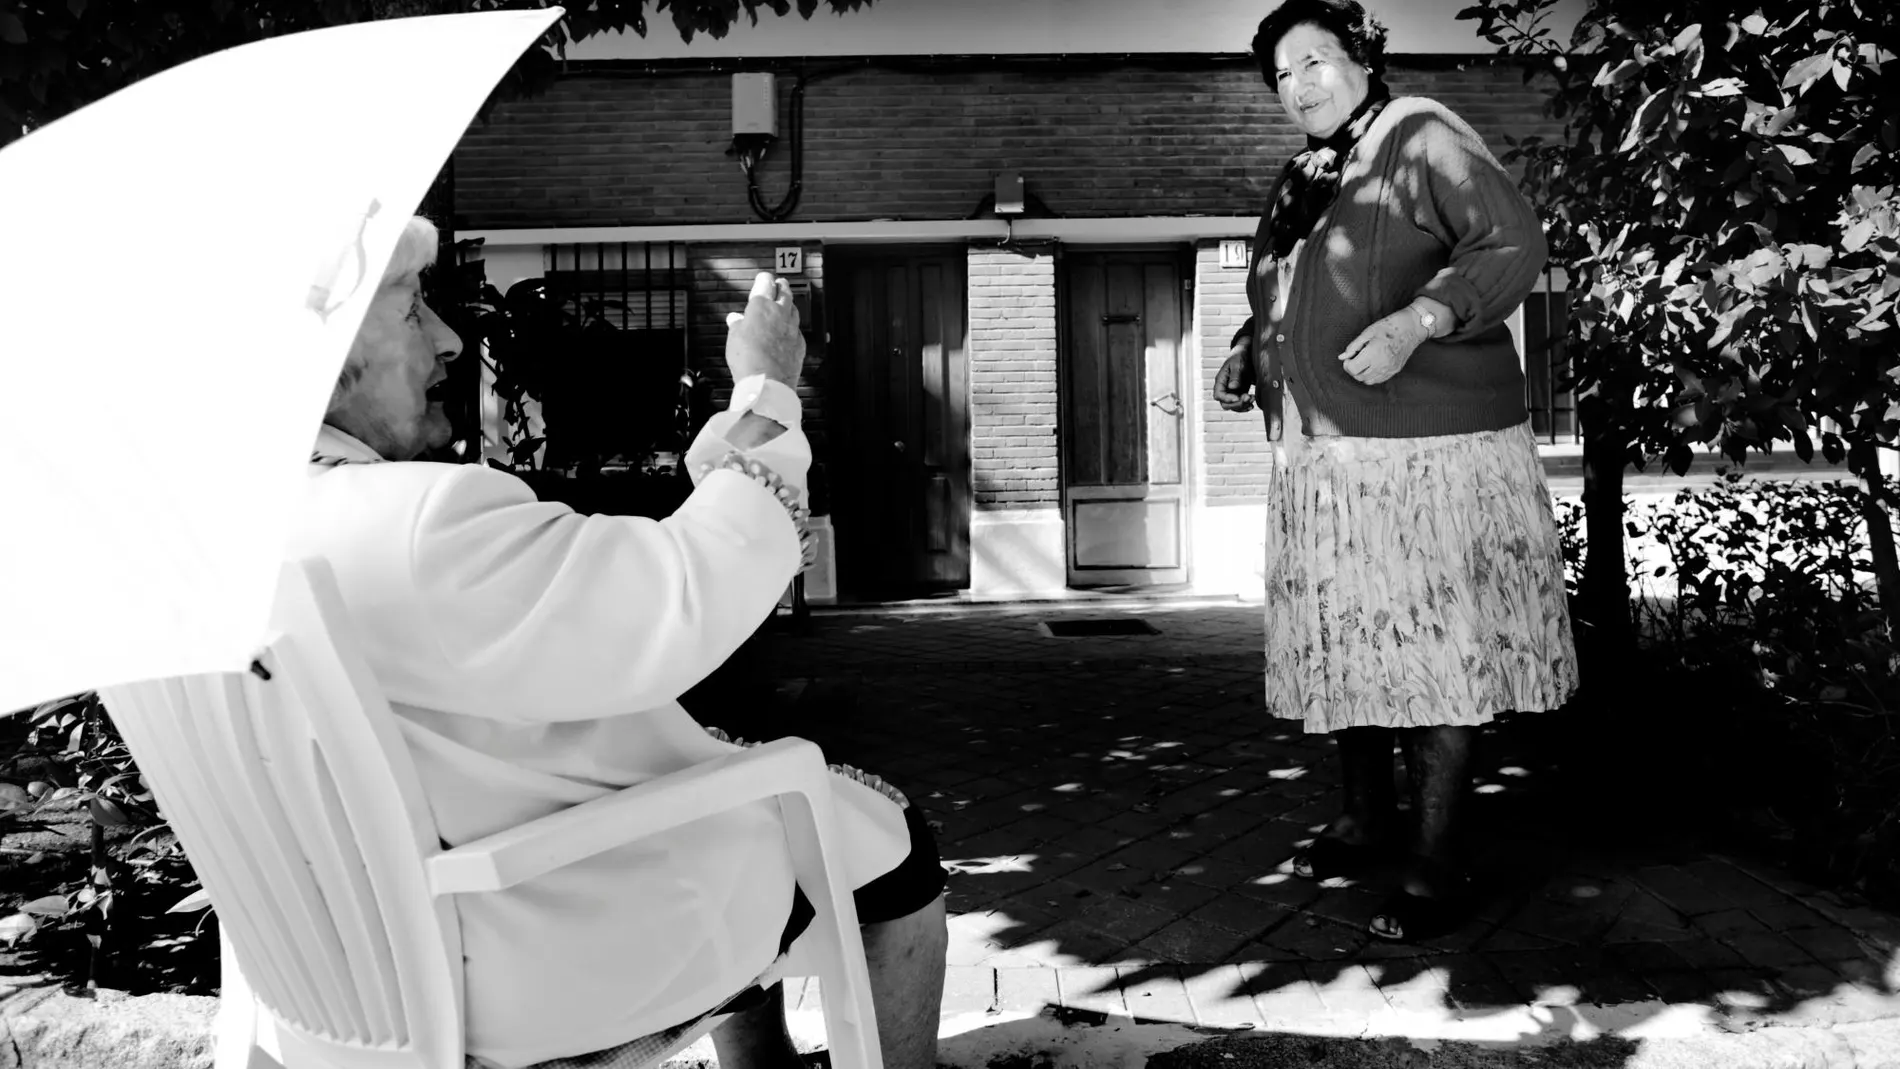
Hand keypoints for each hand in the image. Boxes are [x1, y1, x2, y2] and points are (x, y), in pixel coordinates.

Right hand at [725, 271, 804, 387]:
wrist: (767, 383)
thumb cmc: (748, 360)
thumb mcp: (733, 338)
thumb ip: (737, 325)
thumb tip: (735, 319)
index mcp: (761, 306)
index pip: (765, 283)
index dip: (764, 279)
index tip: (763, 278)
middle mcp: (780, 313)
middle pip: (785, 292)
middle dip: (781, 286)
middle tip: (779, 284)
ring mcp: (792, 328)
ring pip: (794, 309)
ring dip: (789, 304)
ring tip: (785, 304)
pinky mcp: (800, 343)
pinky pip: (797, 330)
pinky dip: (792, 327)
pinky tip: (789, 330)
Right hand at [1212, 339, 1255, 412]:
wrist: (1245, 355)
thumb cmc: (1239, 357)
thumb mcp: (1237, 364)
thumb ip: (1235, 376)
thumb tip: (1232, 387)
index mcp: (1220, 380)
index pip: (1218, 395)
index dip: (1227, 399)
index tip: (1238, 397)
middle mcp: (1224, 388)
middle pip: (1225, 404)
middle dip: (1236, 404)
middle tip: (1248, 398)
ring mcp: (1231, 392)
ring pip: (1233, 406)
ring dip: (1242, 406)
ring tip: (1252, 399)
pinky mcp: (1239, 393)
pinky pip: (1239, 404)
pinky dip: (1245, 406)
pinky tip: (1251, 405)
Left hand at [1339, 311, 1427, 385]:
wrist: (1412, 327)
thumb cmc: (1390, 326)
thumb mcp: (1368, 332)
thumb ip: (1353, 346)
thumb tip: (1342, 357)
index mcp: (1373, 353)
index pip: (1353, 369)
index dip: (1347, 364)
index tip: (1349, 357)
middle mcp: (1381, 364)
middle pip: (1359, 377)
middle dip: (1353, 369)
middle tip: (1355, 358)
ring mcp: (1389, 369)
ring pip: (1368, 381)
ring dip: (1362, 373)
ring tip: (1364, 361)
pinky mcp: (1395, 370)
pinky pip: (1378, 380)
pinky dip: (1372, 375)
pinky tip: (1373, 365)